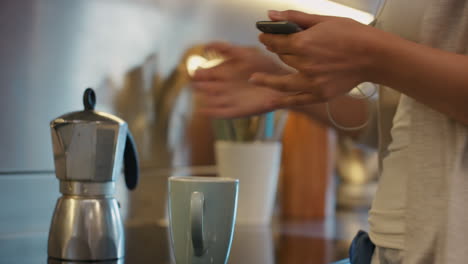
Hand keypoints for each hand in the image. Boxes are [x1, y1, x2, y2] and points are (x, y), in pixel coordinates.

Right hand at [192, 42, 294, 117]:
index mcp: (225, 72)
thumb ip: (228, 49)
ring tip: (206, 95)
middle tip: (198, 85)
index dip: (200, 73)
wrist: (283, 83)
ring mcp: (230, 99)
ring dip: (206, 99)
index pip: (206, 73)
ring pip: (211, 101)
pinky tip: (205, 109)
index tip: (197, 73)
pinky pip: (221, 113)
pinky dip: (212, 112)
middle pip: (205, 88)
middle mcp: (224, 86)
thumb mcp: (246, 53)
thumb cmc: (266, 66)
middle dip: (200, 86)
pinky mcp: (237, 111)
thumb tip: (207, 45)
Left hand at [250, 10, 379, 104]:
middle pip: (282, 58)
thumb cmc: (353, 35)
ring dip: (267, 80)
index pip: (277, 42)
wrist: (374, 56)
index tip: (264, 36)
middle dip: (275, 52)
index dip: (268, 38)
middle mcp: (304, 64)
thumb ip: (295, 18)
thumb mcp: (323, 20)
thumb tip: (272, 15)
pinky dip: (283, 100)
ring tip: (255, 79)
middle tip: (272, 48)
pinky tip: (271, 99)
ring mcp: (311, 82)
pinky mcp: (320, 94)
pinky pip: (297, 99)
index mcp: (304, 43)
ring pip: (283, 81)